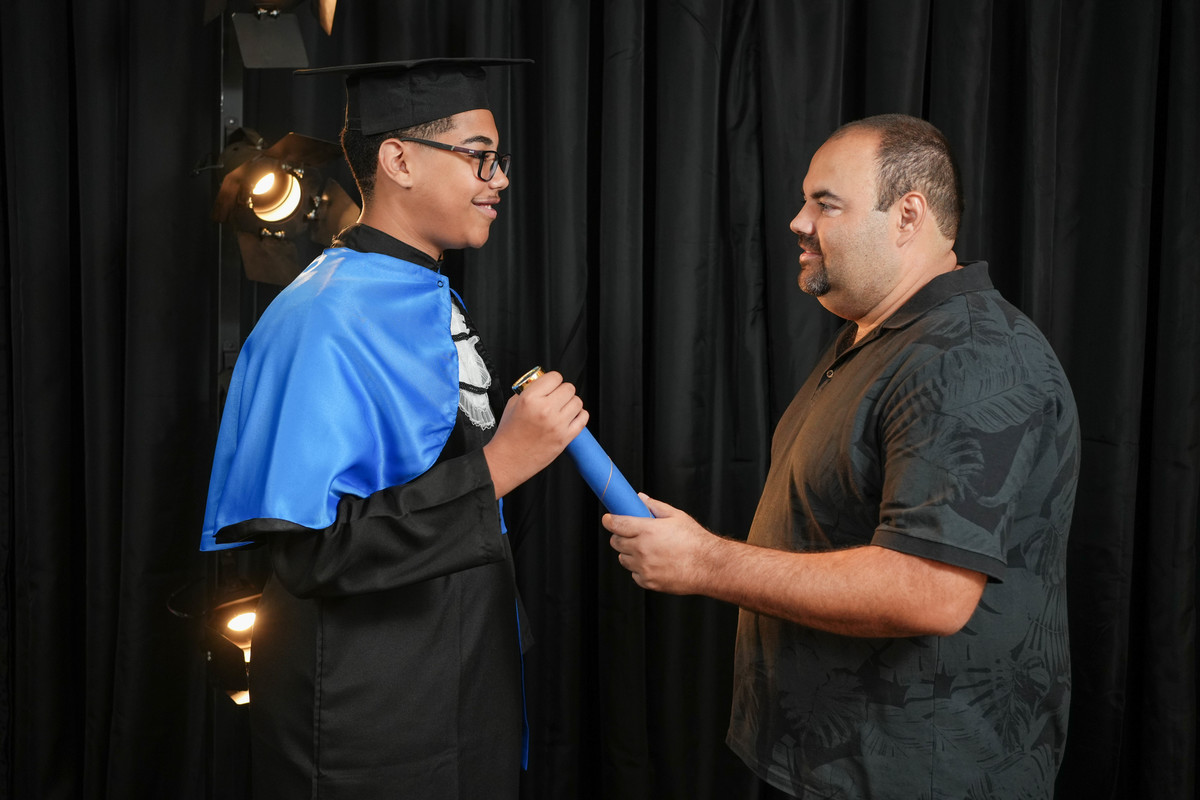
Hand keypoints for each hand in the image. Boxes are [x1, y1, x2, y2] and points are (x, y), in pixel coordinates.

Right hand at [483, 370, 587, 496]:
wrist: (507, 460)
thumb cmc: (508, 435)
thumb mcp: (512, 405)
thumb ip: (528, 392)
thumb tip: (542, 383)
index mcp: (530, 399)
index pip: (554, 377)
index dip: (553, 380)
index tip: (551, 385)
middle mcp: (545, 410)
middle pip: (568, 388)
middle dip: (562, 391)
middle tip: (556, 397)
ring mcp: (557, 424)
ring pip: (577, 402)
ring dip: (571, 403)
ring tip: (562, 409)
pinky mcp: (565, 438)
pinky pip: (583, 418)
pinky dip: (579, 416)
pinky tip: (570, 417)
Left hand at [603, 494, 721, 593]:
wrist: (709, 566)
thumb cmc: (695, 541)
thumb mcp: (676, 516)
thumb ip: (655, 506)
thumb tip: (640, 499)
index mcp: (647, 531)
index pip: (617, 524)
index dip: (609, 520)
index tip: (608, 519)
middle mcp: (642, 550)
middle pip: (616, 542)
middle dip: (620, 536)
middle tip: (630, 534)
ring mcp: (644, 568)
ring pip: (623, 559)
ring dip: (628, 553)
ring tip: (645, 550)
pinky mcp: (649, 582)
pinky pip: (634, 574)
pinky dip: (639, 569)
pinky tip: (653, 563)